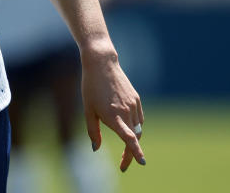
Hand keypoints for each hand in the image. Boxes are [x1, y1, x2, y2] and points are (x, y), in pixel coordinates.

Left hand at [81, 47, 145, 171]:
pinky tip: (127, 126)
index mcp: (113, 116)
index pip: (129, 138)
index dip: (135, 152)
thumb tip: (96, 149)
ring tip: (125, 148)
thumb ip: (93, 131)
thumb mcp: (87, 110)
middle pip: (134, 138)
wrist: (102, 64)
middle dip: (130, 153)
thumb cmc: (90, 87)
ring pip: (138, 129)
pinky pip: (139, 118)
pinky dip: (135, 126)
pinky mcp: (137, 99)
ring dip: (133, 140)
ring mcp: (134, 105)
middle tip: (123, 165)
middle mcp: (126, 112)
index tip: (142, 162)